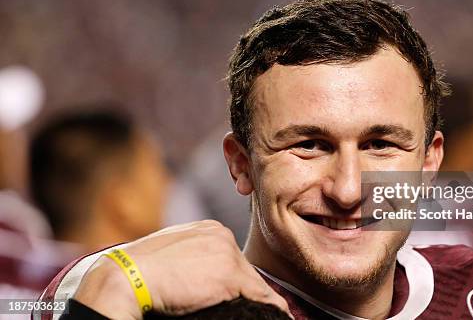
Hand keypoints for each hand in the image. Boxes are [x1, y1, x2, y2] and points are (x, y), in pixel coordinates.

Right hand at [73, 220, 290, 318]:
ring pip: (253, 283)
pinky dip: (272, 308)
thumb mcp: (170, 256)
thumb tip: (206, 280)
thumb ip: (192, 259)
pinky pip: (262, 296)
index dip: (233, 280)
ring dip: (255, 300)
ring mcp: (227, 253)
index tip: (235, 295)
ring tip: (265, 313)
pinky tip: (280, 316)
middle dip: (244, 290)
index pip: (230, 257)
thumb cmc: (137, 271)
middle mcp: (220, 234)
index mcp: (206, 229)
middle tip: (251, 307)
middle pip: (244, 270)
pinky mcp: (230, 275)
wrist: (125, 278)